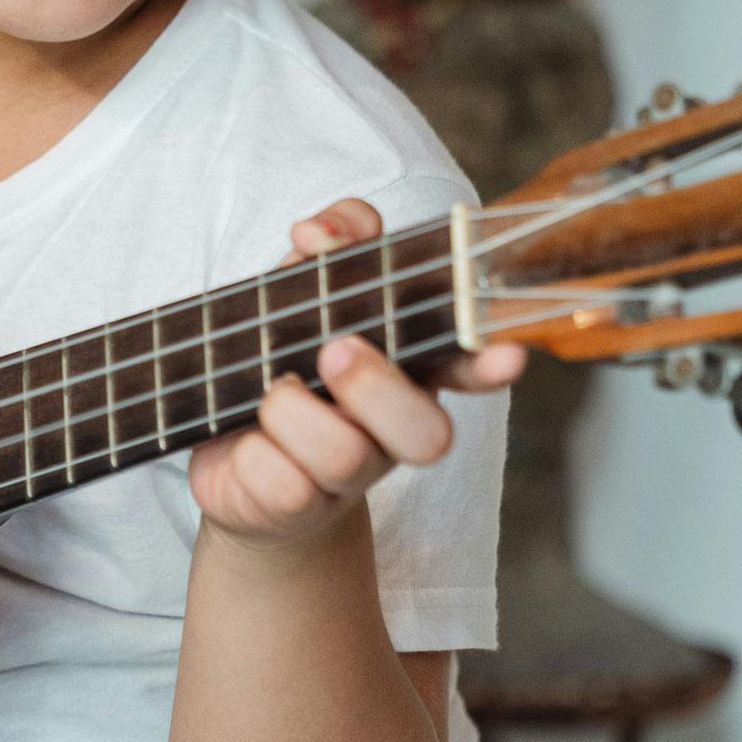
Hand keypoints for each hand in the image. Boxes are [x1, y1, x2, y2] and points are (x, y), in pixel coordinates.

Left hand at [187, 198, 524, 554]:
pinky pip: (284, 487)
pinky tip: (245, 441)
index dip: (486, 363)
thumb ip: (326, 244)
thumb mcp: (300, 288)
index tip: (506, 355)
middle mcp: (390, 429)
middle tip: (333, 350)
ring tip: (270, 391)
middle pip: (427, 433)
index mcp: (407, 368)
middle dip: (378, 387)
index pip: (464, 364)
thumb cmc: (282, 360)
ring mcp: (347, 477)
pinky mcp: (296, 509)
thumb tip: (319, 232)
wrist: (235, 460)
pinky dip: (253, 455)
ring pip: (347, 456)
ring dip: (294, 412)